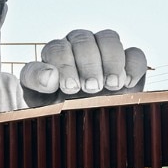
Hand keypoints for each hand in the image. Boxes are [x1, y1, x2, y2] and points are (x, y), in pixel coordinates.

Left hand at [19, 29, 146, 107]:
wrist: (76, 130)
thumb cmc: (50, 111)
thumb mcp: (33, 98)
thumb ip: (33, 80)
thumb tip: (50, 75)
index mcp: (55, 55)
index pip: (58, 48)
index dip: (65, 65)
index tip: (70, 88)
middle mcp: (79, 49)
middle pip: (84, 39)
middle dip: (88, 64)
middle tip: (91, 88)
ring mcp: (104, 55)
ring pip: (109, 38)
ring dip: (111, 61)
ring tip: (111, 86)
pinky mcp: (128, 66)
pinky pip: (135, 54)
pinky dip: (133, 66)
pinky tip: (127, 84)